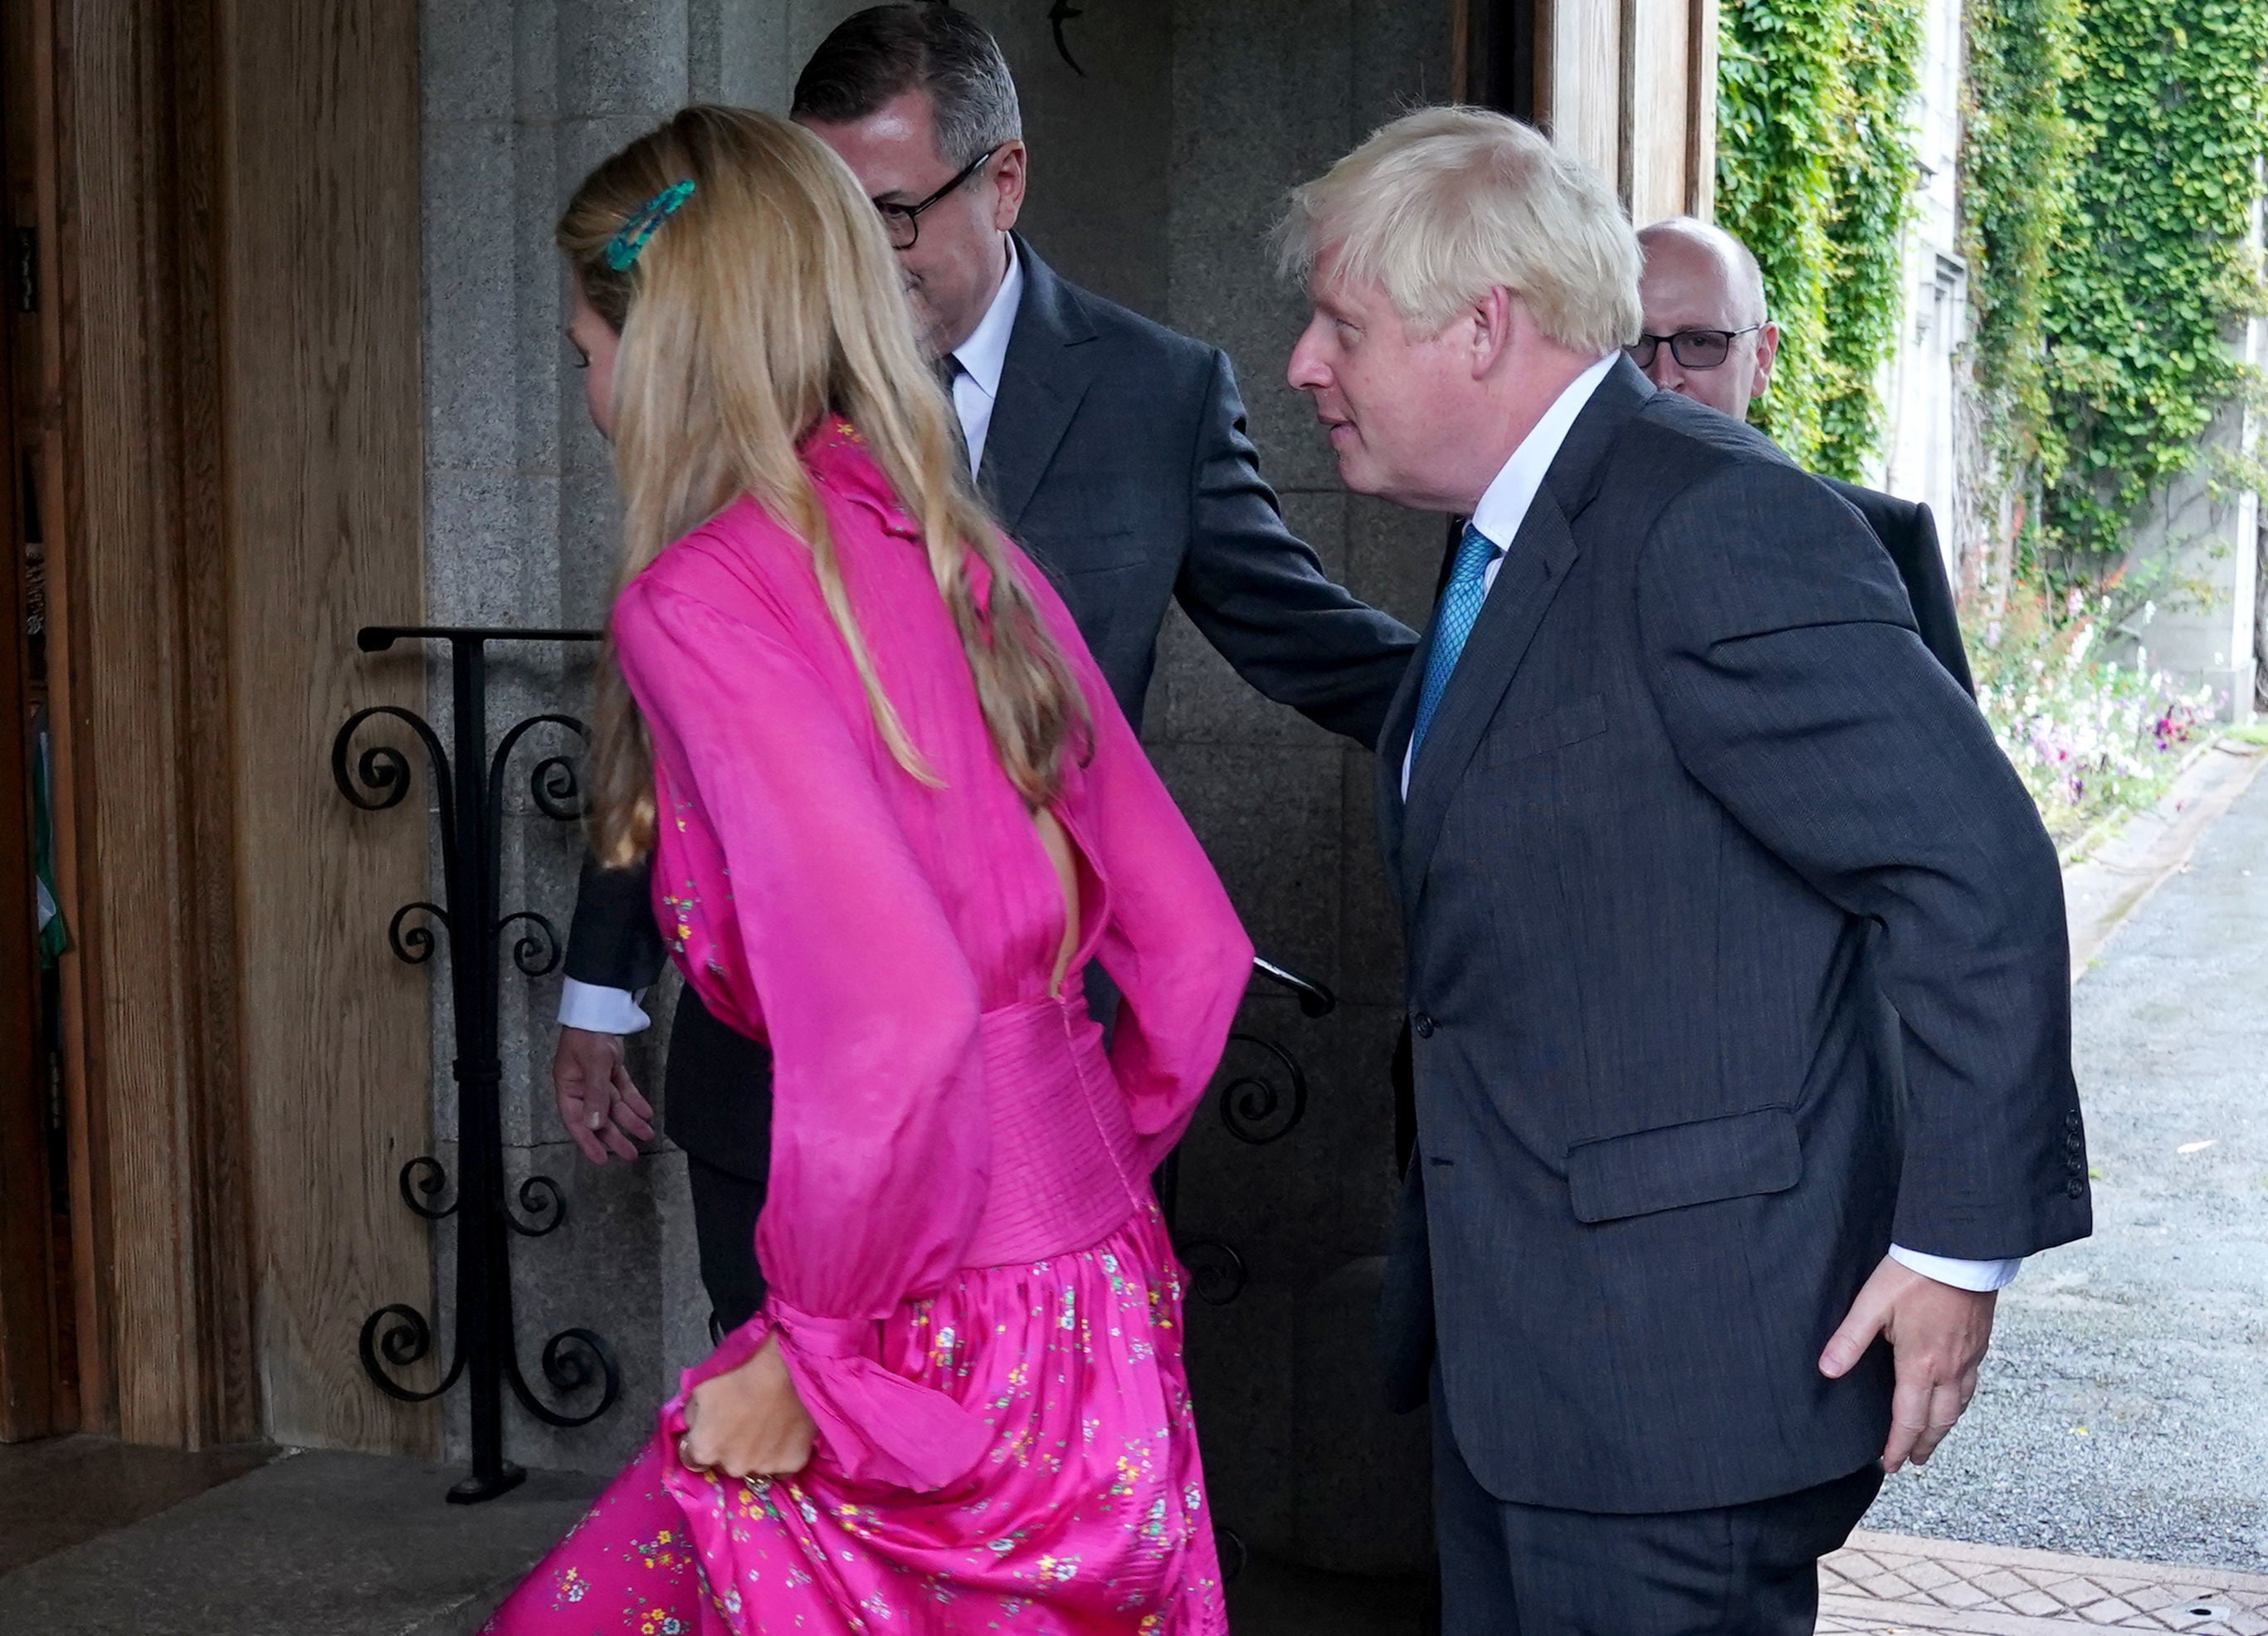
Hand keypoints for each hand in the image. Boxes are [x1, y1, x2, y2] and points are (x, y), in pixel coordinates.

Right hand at [552, 1026, 654, 1163]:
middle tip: (632, 1156)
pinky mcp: (611, 1070)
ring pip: (615, 1106)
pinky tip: (647, 1114)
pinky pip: (624, 1090)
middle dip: (615, 1137)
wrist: (600, 1008)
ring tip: (647, 1136)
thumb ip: (595, 1096)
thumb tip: (595, 1126)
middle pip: (599, 1118)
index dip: (588, 1142)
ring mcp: (597, 1079)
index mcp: (568, 1088)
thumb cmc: (589, 1036)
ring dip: (631, 1121)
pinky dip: (635, 1101)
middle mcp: (581, 1088)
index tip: (601, 1160)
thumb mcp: (593, 1065)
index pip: (576, 1122)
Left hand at [682, 1336, 817, 1479]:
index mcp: (705, 1450)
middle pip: (725, 1464)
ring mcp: (764, 1468)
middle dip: (730, 1449)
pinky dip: (782, 1453)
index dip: (703, 1441)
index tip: (715, 1428)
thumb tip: (694, 1428)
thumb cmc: (740, 1371)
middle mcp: (733, 1467)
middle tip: (743, 1422)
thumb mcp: (699, 1388)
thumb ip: (691, 1416)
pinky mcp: (793, 1464)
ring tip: (768, 1424)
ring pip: (755, 1466)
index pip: (693, 1457)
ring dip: (756, 1452)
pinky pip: (782, 1465)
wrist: (787, 1365)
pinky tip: (785, 1432)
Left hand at [1819, 1254, 1996, 1473]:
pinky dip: (1960, 1402)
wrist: (1960, 1251)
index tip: (1890, 1464)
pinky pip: (1972, 1385)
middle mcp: (1950, 1369)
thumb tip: (1826, 1371)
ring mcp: (1969, 1358)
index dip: (1898, 1445)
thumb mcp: (1871, 1305)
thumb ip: (1849, 1340)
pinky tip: (1954, 1398)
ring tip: (1933, 1438)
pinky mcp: (1980, 1343)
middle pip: (1939, 1422)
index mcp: (1920, 1366)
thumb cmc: (1914, 1275)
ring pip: (1960, 1406)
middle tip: (1913, 1461)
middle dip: (1924, 1445)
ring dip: (1944, 1427)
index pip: (1909, 1420)